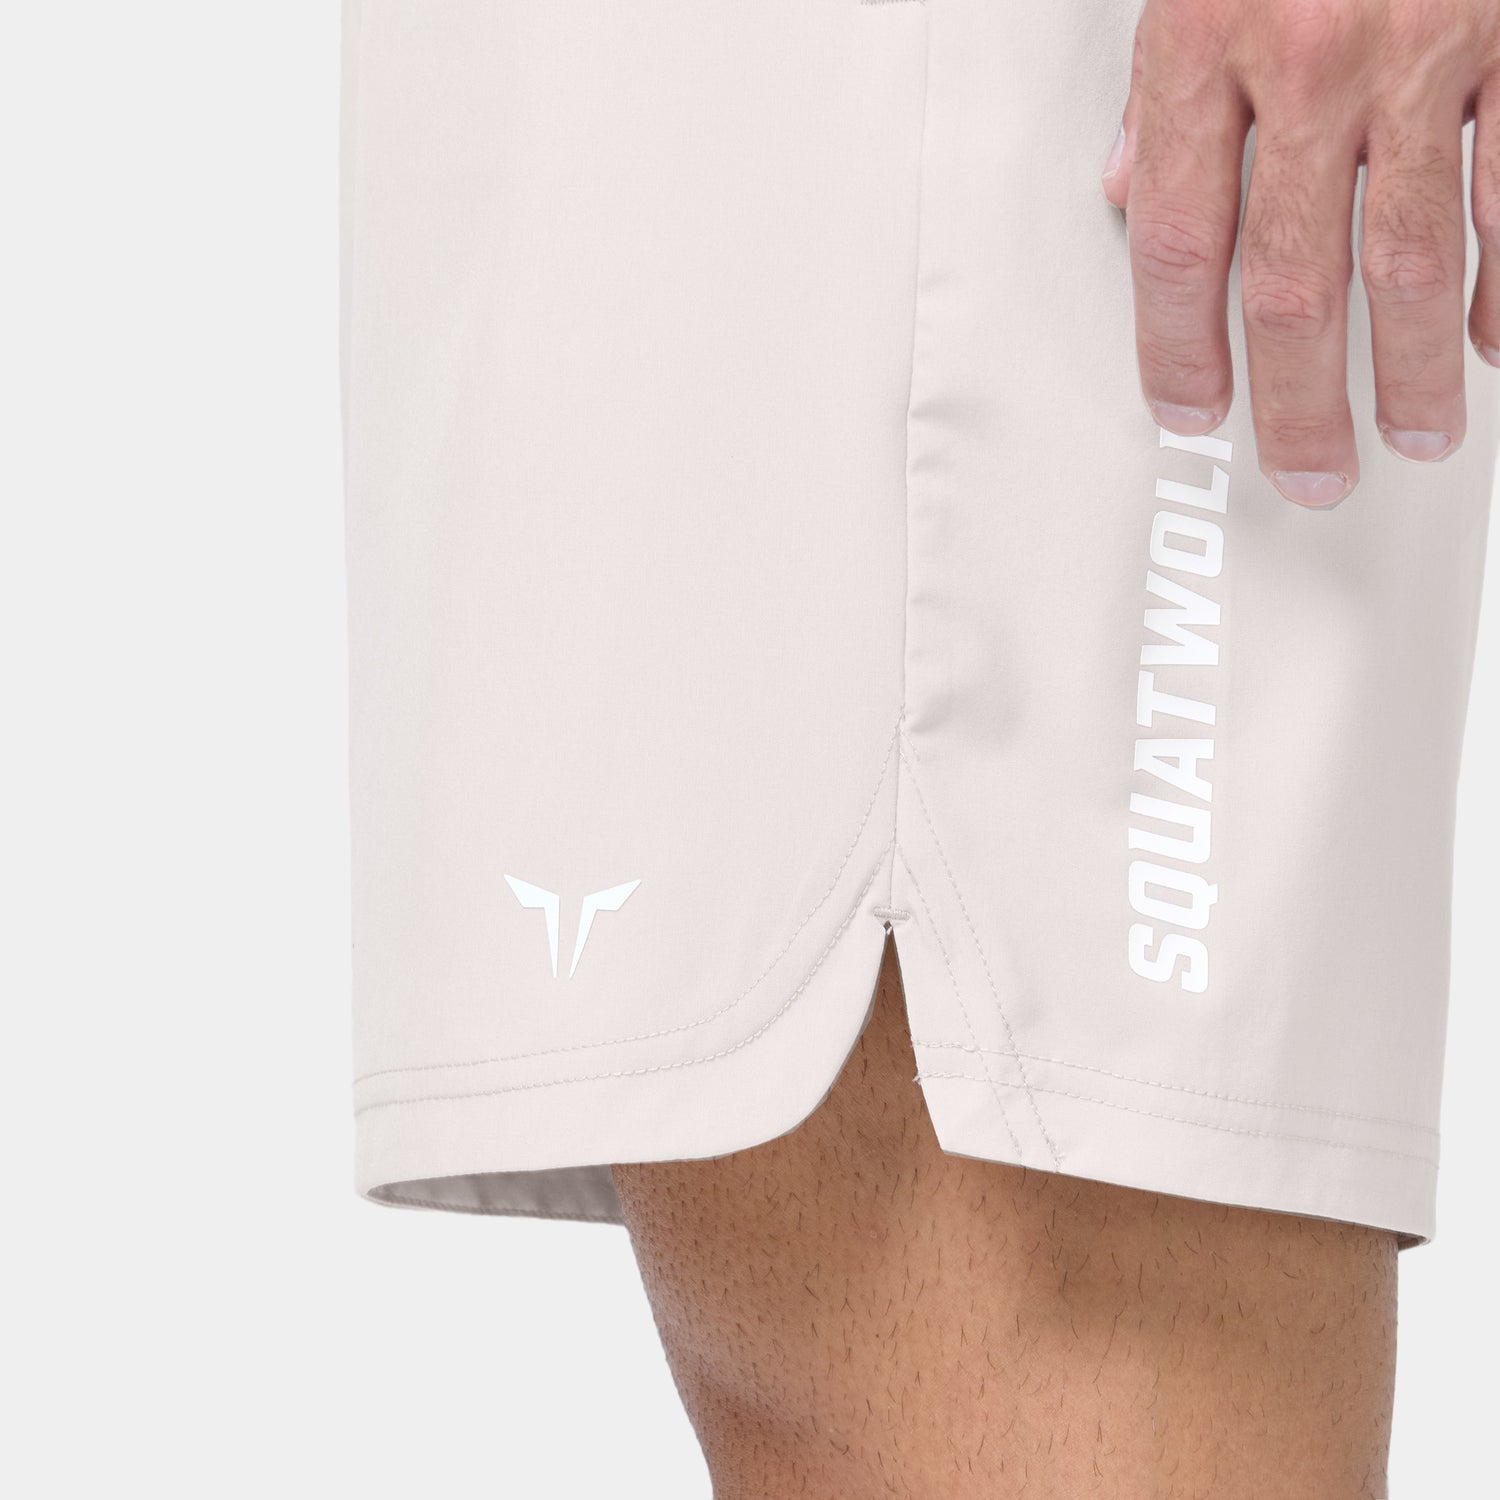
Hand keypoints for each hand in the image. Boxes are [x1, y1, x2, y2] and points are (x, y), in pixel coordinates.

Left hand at [1102, 0, 1499, 506]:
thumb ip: (1161, 88)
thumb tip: (1131, 194)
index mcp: (1207, 40)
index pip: (1172, 244)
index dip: (1175, 350)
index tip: (1189, 413)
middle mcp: (1315, 56)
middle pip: (1290, 282)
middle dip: (1296, 401)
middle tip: (1305, 472)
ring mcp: (1434, 46)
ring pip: (1413, 257)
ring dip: (1411, 369)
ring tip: (1409, 436)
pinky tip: (1499, 345)